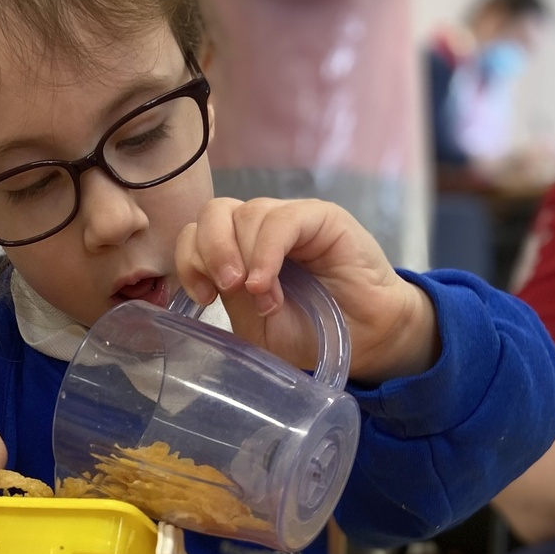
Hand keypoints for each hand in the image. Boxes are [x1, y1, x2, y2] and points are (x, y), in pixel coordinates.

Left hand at [174, 198, 437, 381]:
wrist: (364, 340)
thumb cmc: (309, 334)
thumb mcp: (256, 326)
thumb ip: (232, 297)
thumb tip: (217, 276)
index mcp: (236, 251)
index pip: (196, 233)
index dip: (190, 259)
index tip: (203, 297)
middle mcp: (258, 229)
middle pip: (214, 213)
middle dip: (209, 250)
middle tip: (223, 288)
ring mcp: (288, 220)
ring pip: (246, 213)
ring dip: (244, 258)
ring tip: (263, 298)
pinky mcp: (319, 217)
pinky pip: (281, 220)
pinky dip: (266, 251)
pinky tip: (265, 283)